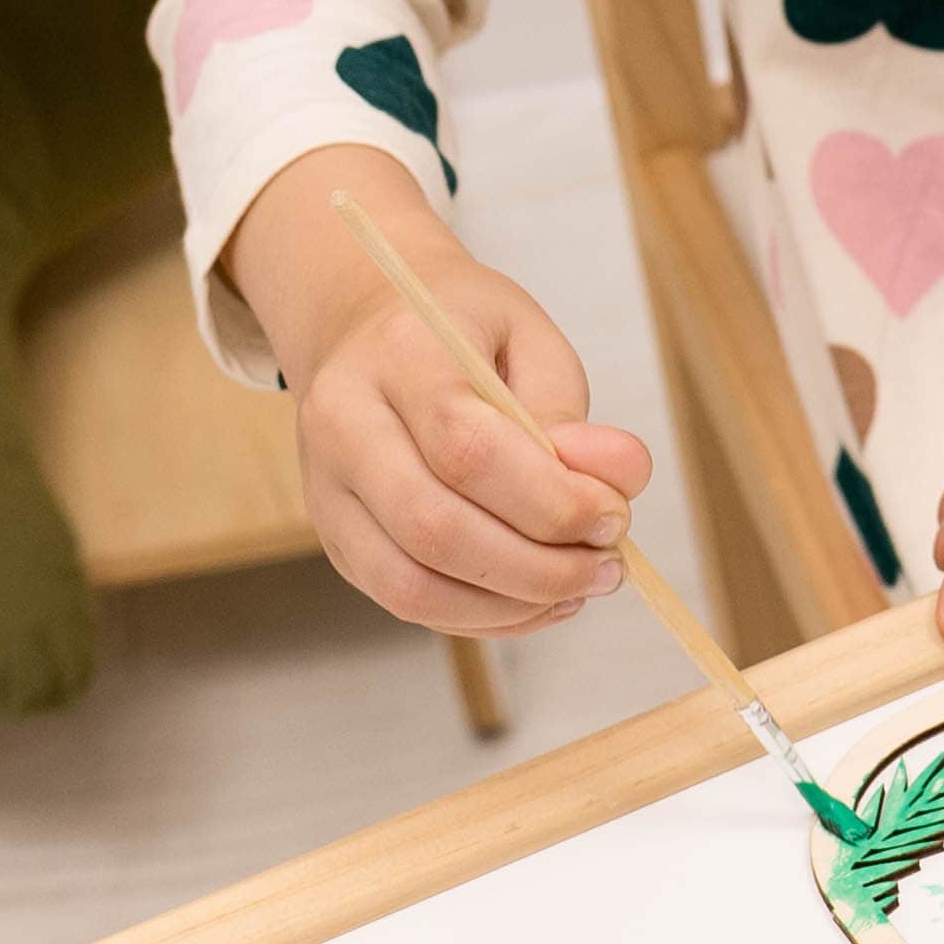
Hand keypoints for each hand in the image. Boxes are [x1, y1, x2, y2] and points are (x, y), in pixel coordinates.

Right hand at [227, 146, 655, 636]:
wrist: (369, 326)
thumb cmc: (465, 332)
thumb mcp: (532, 339)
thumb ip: (571, 411)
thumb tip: (616, 481)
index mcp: (400, 356)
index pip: (468, 450)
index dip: (553, 500)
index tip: (614, 515)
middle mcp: (343, 424)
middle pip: (433, 528)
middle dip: (538, 568)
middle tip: (608, 565)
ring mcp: (327, 488)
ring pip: (411, 583)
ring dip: (513, 604)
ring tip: (581, 587)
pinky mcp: (335, 537)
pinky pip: (405, 601)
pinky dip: (484, 617)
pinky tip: (538, 599)